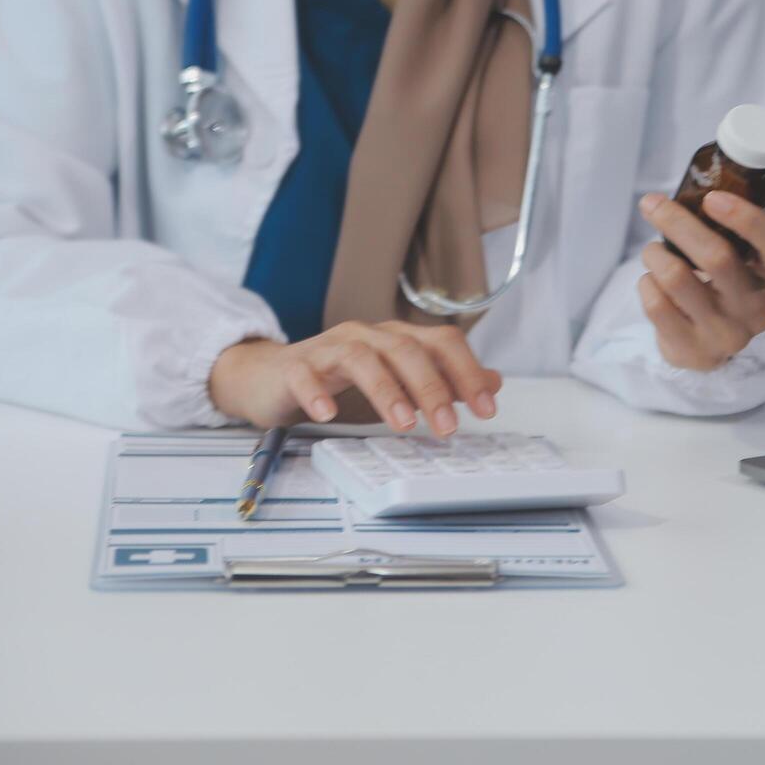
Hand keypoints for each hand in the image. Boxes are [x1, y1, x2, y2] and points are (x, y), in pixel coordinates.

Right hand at [208, 321, 502, 433]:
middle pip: (405, 349)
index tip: (487, 409)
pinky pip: (304, 374)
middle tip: (448, 427)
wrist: (270, 377)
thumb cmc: (339, 380)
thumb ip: (445, 381)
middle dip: (432, 387)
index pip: (440, 343)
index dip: (467, 372)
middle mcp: (366, 336)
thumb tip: (493, 382)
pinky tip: (328, 416)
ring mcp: (328, 349)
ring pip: (361, 357)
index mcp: (395, 339)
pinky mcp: (294, 367)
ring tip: (403, 424)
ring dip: (386, 390)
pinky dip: (317, 393)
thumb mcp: (398, 381)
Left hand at [636, 165, 764, 371]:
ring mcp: (725, 333)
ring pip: (677, 279)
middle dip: (677, 223)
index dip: (747, 219)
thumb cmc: (731, 284)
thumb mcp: (752, 252)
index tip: (712, 197)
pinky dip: (646, 284)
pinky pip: (656, 306)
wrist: (709, 345)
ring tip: (652, 249)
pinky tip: (651, 281)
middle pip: (717, 258)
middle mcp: (757, 308)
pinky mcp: (692, 349)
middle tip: (652, 203)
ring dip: (655, 254)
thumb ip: (763, 209)